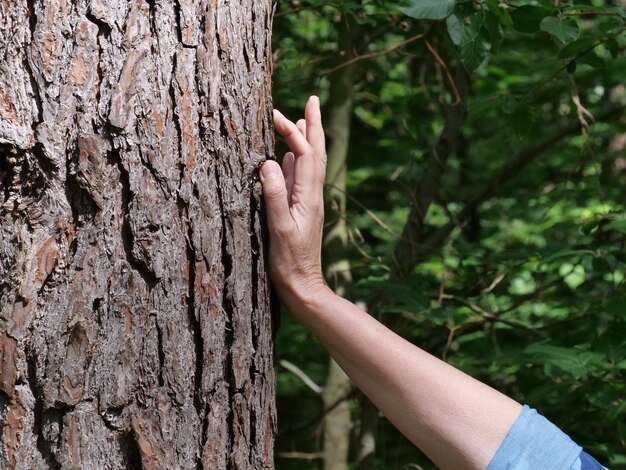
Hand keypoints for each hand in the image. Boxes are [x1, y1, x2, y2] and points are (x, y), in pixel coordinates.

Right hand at [260, 96, 327, 304]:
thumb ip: (275, 194)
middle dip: (313, 125)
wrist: (303, 286)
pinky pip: (300, 179)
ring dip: (306, 140)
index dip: (293, 132)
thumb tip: (270, 160)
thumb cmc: (290, 262)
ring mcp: (308, 203)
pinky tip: (288, 158)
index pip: (304, 154)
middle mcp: (312, 195)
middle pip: (316, 153)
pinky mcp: (301, 211)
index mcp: (309, 196)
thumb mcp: (279, 228)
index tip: (276, 114)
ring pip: (309, 163)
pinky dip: (296, 162)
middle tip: (313, 100)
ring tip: (300, 121)